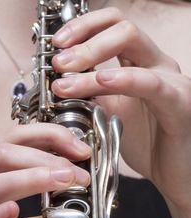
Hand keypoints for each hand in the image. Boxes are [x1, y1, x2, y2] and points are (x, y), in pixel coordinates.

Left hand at [51, 7, 190, 211]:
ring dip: (91, 56)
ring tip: (65, 78)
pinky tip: (103, 81)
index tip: (56, 46)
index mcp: (140, 64)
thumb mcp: (110, 114)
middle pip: (121, 26)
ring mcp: (170, 79)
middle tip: (58, 62)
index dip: (82, 28)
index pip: (111, 25)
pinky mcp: (179, 102)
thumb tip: (60, 84)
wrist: (173, 174)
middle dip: (83, 38)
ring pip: (132, 44)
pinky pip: (151, 83)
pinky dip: (124, 79)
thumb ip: (91, 96)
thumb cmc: (147, 143)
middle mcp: (156, 64)